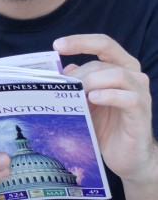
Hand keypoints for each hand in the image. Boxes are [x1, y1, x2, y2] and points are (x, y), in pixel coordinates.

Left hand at [53, 34, 154, 182]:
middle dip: (79, 73)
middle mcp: (133, 75)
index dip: (80, 41)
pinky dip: (109, 95)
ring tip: (76, 93)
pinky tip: (93, 99)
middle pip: (102, 63)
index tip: (57, 45)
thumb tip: (63, 70)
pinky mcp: (142, 111)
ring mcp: (140, 92)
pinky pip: (128, 97)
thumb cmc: (105, 126)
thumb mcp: (85, 103)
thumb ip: (78, 84)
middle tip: (62, 86)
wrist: (127, 157)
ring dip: (91, 82)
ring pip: (117, 75)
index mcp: (120, 67)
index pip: (103, 43)